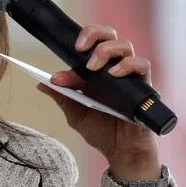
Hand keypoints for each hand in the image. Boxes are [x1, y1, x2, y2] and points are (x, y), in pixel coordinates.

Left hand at [37, 24, 161, 179]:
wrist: (121, 152)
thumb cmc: (102, 132)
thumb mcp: (76, 114)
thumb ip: (62, 97)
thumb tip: (41, 83)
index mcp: (96, 71)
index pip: (87, 46)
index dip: (74, 49)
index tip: (61, 69)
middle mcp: (114, 68)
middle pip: (109, 35)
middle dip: (93, 34)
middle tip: (80, 48)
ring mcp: (130, 75)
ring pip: (124, 46)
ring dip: (106, 51)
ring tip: (93, 67)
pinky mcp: (144, 86)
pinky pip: (142, 65)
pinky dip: (128, 66)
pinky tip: (114, 74)